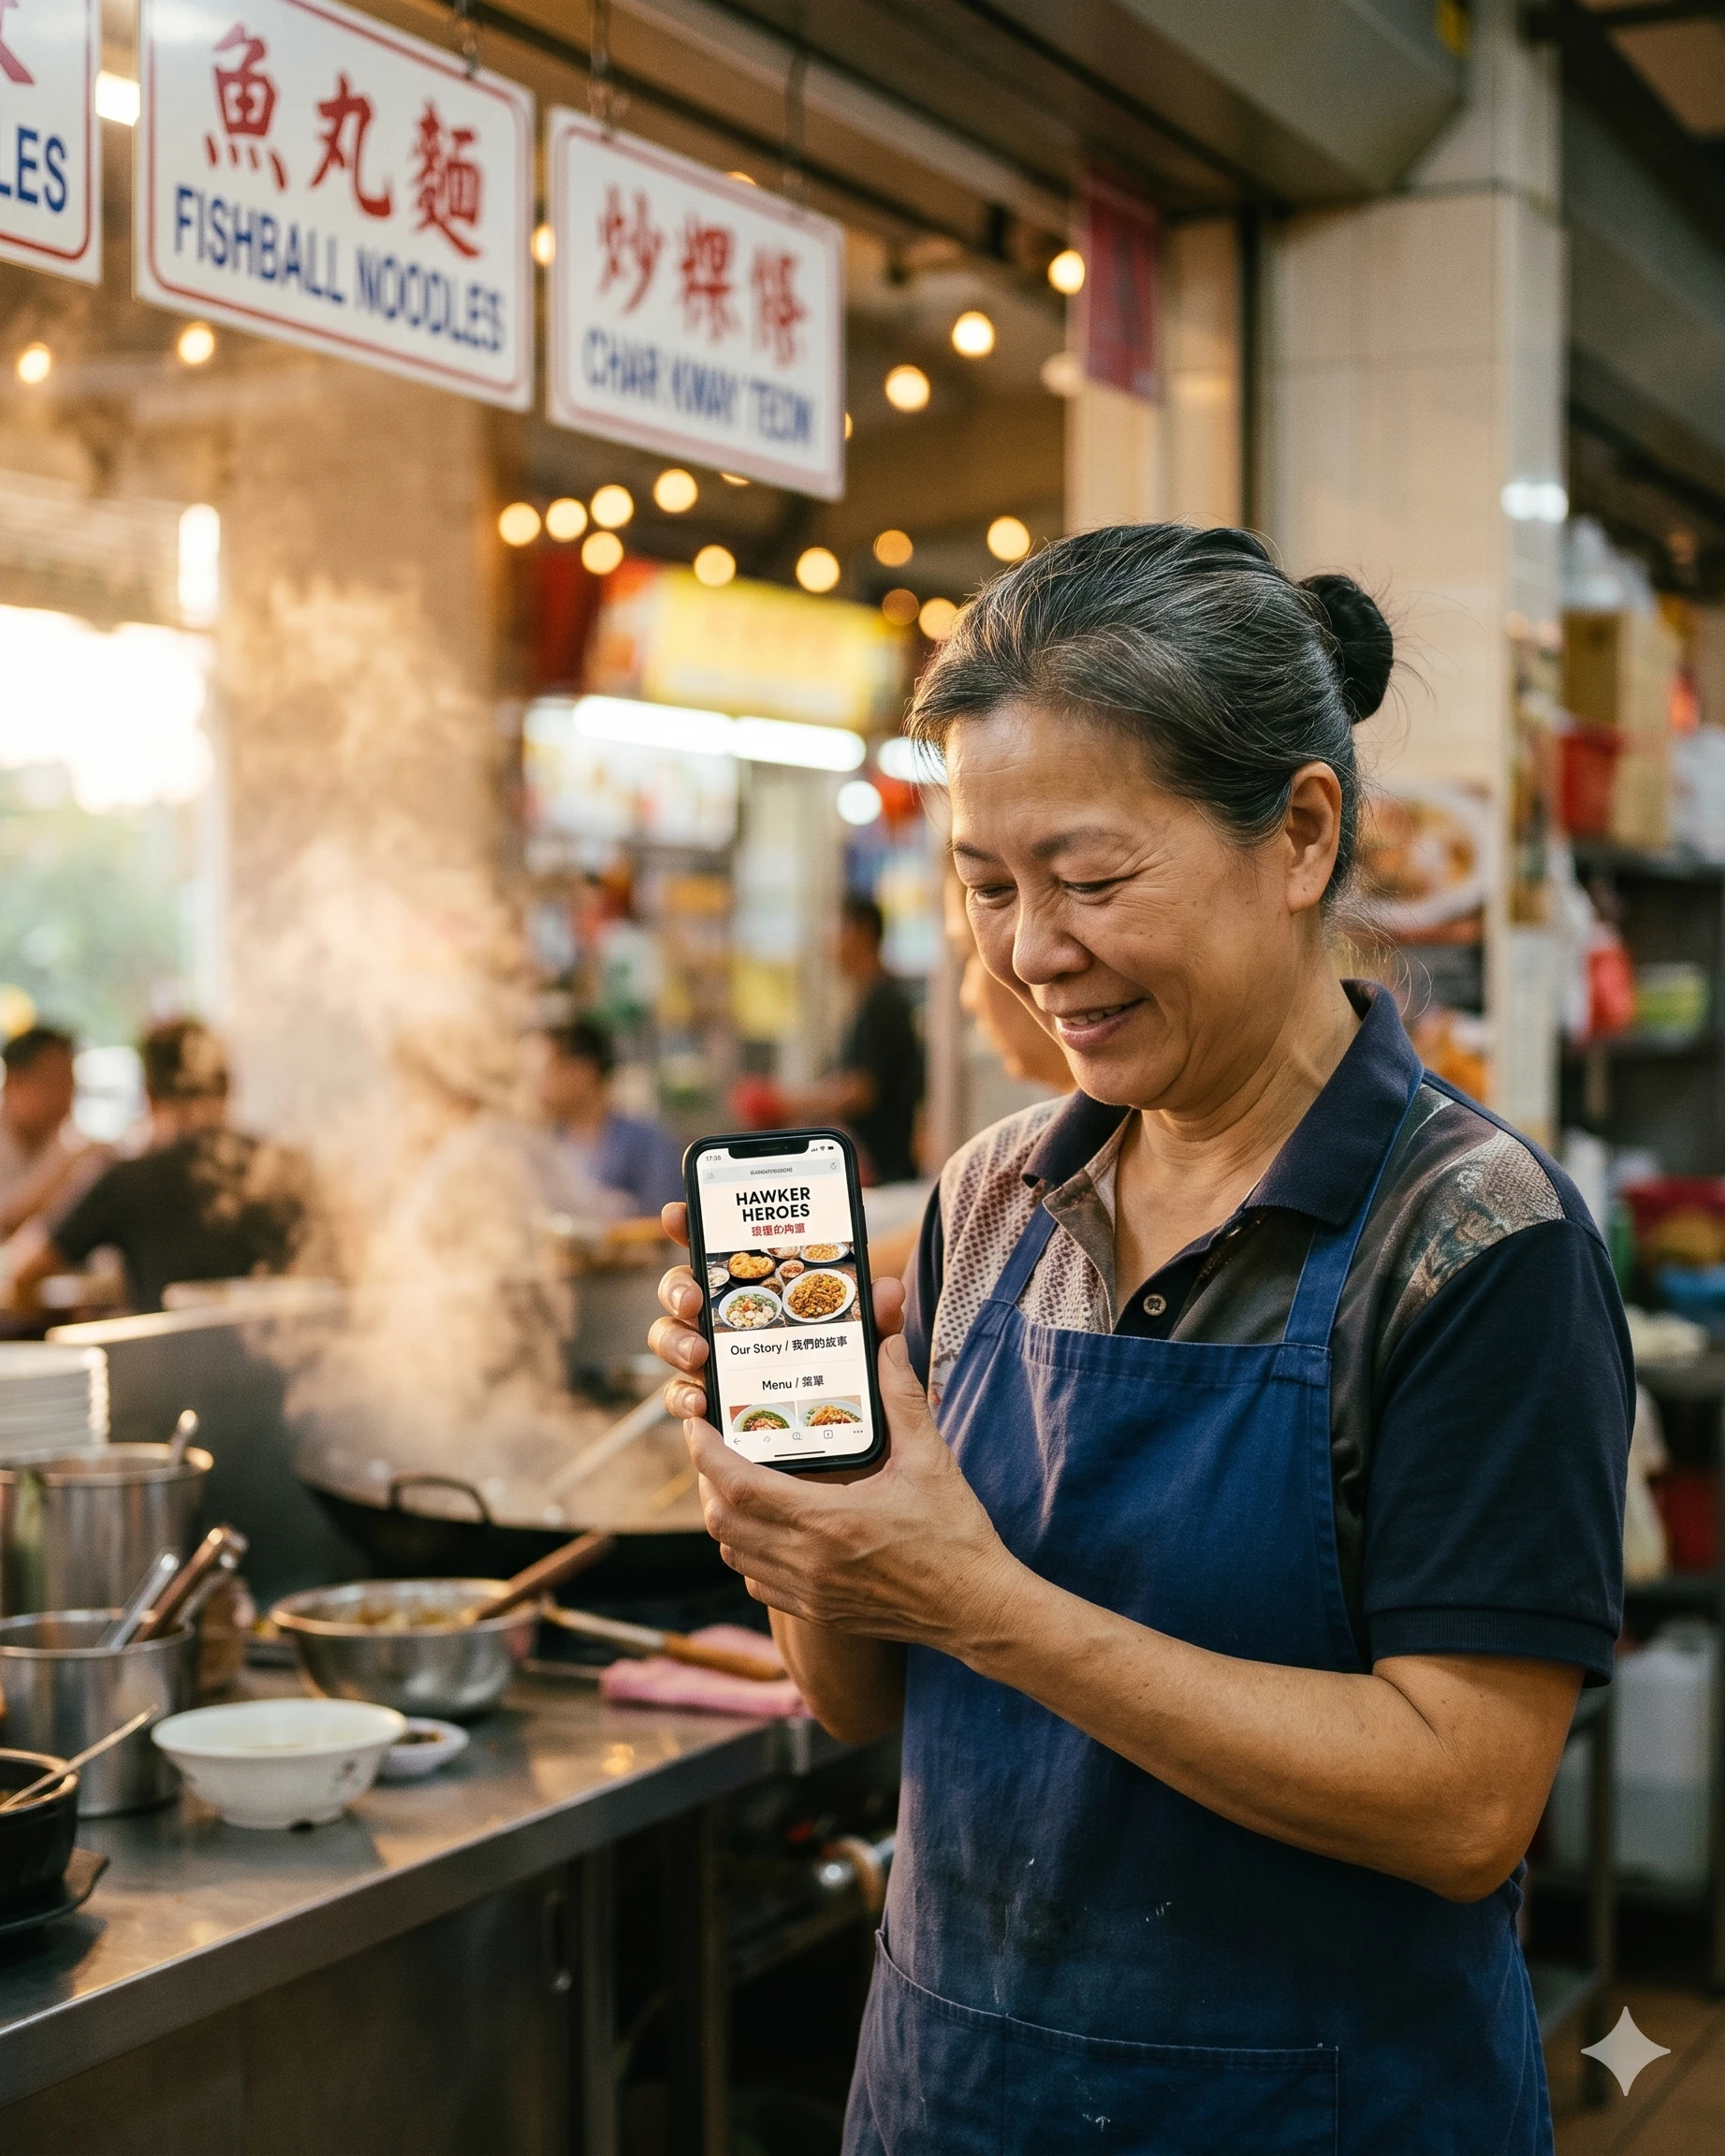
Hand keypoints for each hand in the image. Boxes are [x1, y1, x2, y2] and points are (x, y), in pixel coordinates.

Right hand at [649, 1200, 905, 1423]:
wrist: (855, 1476)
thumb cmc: (859, 1400)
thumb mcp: (874, 1359)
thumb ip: (879, 1324)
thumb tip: (887, 1290)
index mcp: (765, 1296)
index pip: (722, 1253)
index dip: (693, 1227)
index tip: (678, 1213)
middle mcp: (730, 1326)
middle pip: (685, 1292)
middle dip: (679, 1288)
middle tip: (695, 1299)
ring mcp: (716, 1368)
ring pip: (673, 1341)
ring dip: (676, 1342)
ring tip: (700, 1354)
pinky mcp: (711, 1415)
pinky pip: (683, 1401)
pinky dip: (683, 1400)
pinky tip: (700, 1406)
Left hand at [690, 1334, 1017, 1652]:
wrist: (976, 1608)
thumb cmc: (956, 1535)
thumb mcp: (931, 1458)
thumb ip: (903, 1397)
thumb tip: (889, 1343)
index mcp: (829, 1520)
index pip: (739, 1485)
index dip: (705, 1453)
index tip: (695, 1424)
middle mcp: (809, 1561)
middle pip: (723, 1520)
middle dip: (707, 1480)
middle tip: (715, 1447)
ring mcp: (810, 1592)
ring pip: (735, 1554)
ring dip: (725, 1517)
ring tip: (736, 1482)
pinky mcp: (819, 1611)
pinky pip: (758, 1583)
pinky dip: (748, 1553)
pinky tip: (767, 1529)